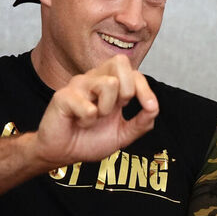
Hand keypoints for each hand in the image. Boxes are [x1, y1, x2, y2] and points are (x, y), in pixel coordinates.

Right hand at [33, 55, 158, 167]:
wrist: (63, 153)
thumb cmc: (89, 140)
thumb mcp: (123, 135)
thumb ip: (141, 123)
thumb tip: (154, 108)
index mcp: (111, 85)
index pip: (133, 71)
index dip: (145, 88)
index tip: (149, 107)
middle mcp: (95, 79)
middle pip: (121, 62)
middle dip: (127, 90)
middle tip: (115, 109)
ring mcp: (78, 85)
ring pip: (108, 83)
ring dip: (106, 110)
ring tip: (93, 118)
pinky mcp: (63, 96)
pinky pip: (88, 106)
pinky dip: (88, 121)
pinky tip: (79, 122)